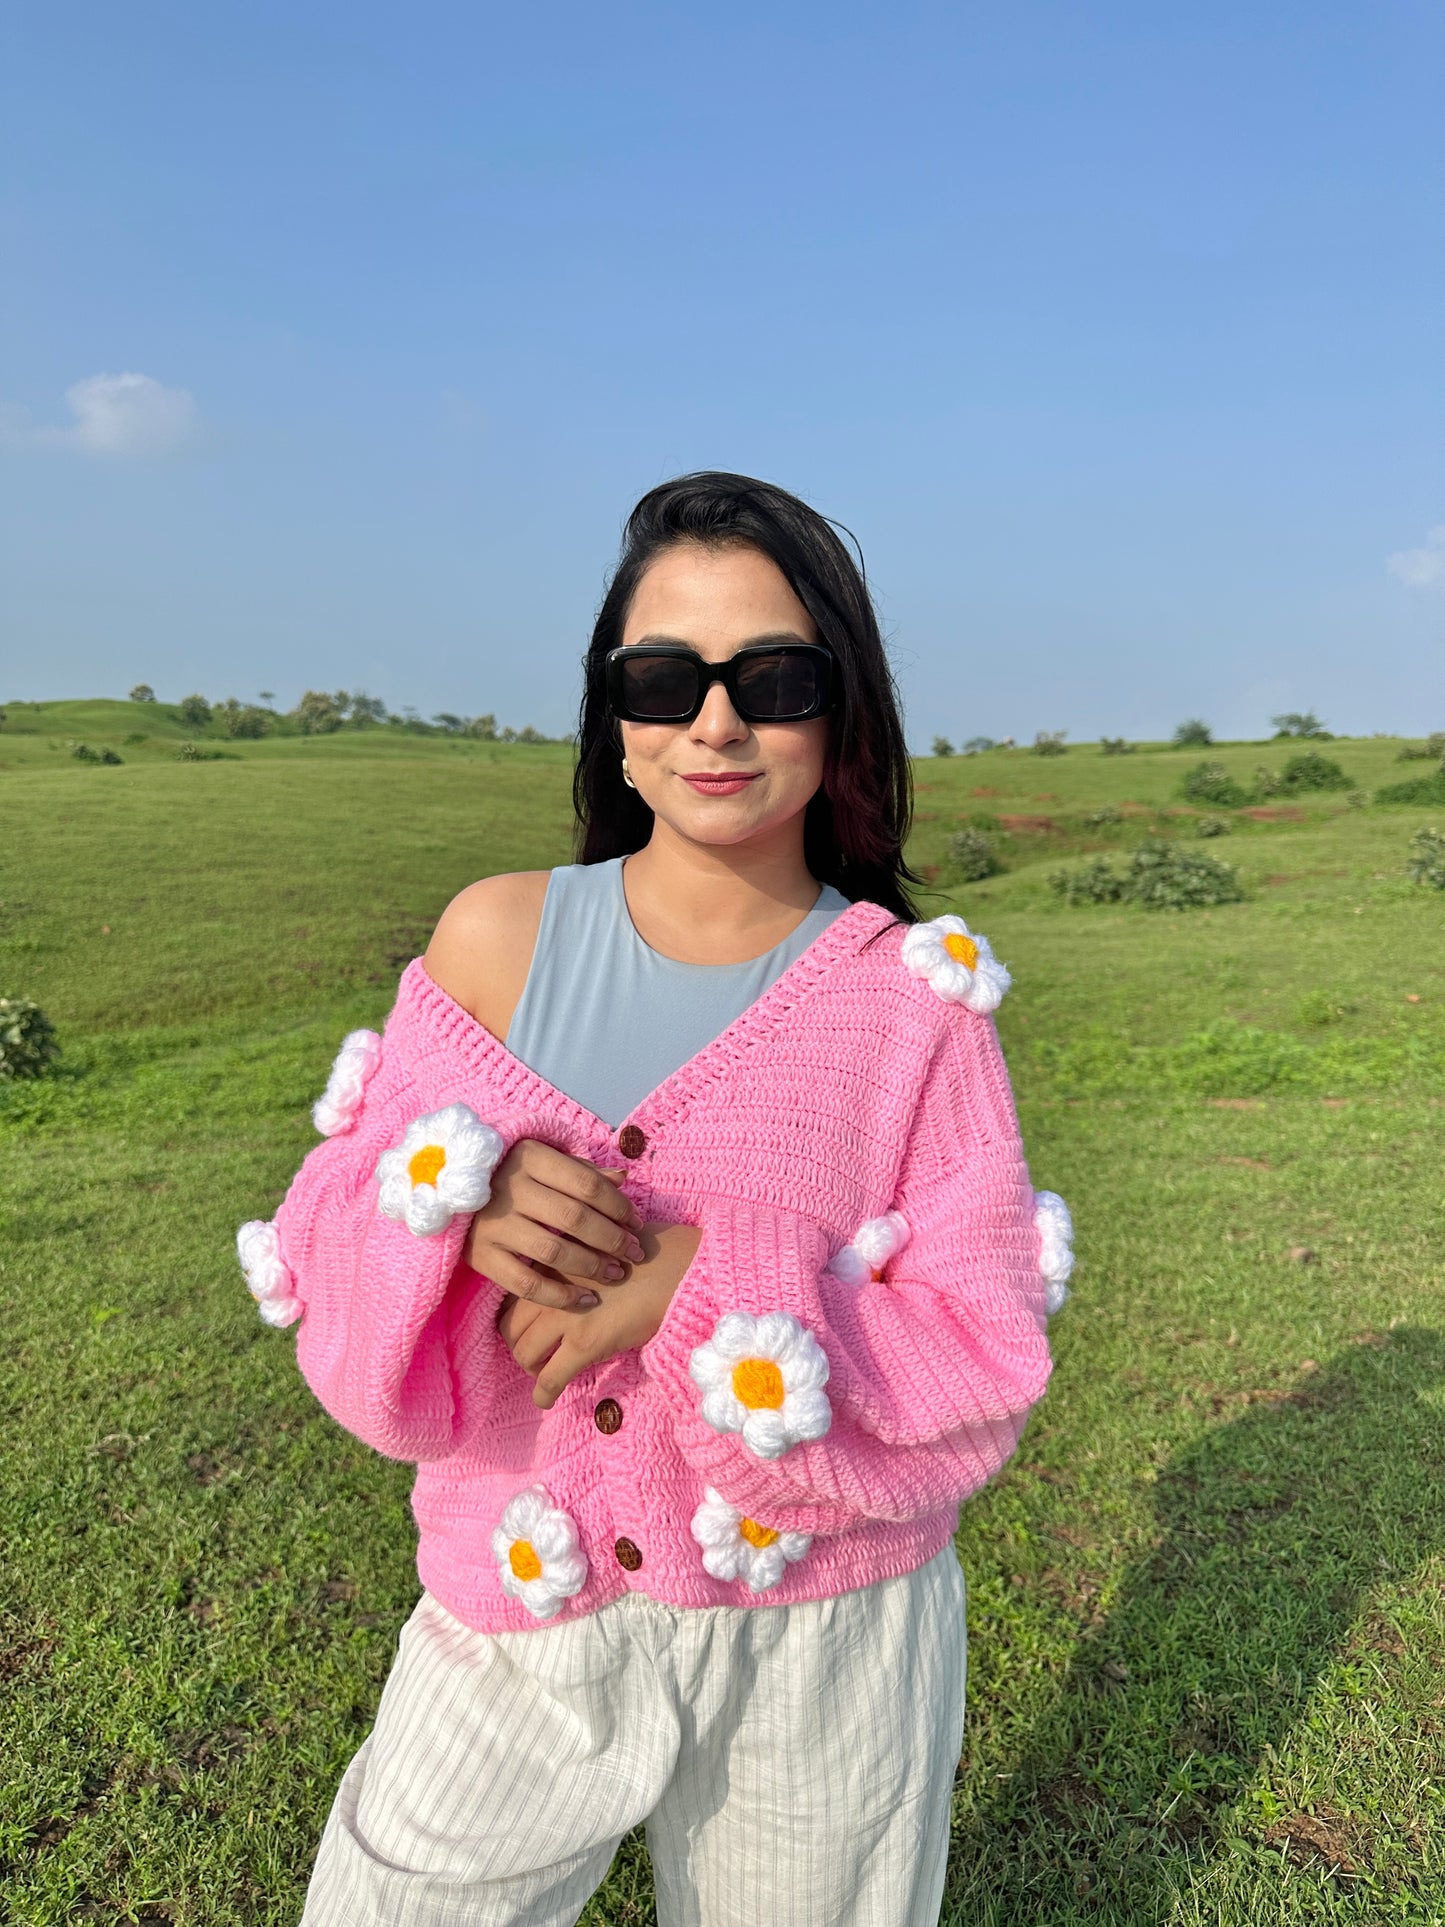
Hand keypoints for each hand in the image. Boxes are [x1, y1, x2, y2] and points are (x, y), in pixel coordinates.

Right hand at [465, 1140, 645, 1309]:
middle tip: (636, 1253)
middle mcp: (509, 1188)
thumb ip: (582, 1171)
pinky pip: (527, 1285)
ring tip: (616, 1274)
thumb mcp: (543, 1162)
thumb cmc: (509, 1175)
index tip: (637, 1223)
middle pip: (574, 1218)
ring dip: (592, 1267)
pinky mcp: (481, 1257)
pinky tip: (586, 1299)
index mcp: (529, 1157)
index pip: (586, 1184)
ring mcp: (493, 1224)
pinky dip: (560, 1296)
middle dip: (612, 1239)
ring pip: (554, 1252)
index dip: (618, 1206)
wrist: (445, 1192)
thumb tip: (623, 1179)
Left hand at [498, 1221, 701, 1407]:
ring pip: (524, 1353)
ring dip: (532, 1369)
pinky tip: (546, 1401)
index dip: (521, 1317)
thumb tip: (580, 1273)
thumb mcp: (607, 1241)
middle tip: (539, 1355)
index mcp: (557, 1261)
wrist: (683, 1268)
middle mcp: (553, 1287)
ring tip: (547, 1373)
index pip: (517, 1294)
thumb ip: (582, 1257)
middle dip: (521, 1345)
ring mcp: (566, 1316)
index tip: (533, 1327)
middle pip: (511, 1326)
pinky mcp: (585, 1343)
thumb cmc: (655, 1251)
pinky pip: (550, 1378)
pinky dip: (543, 1394)